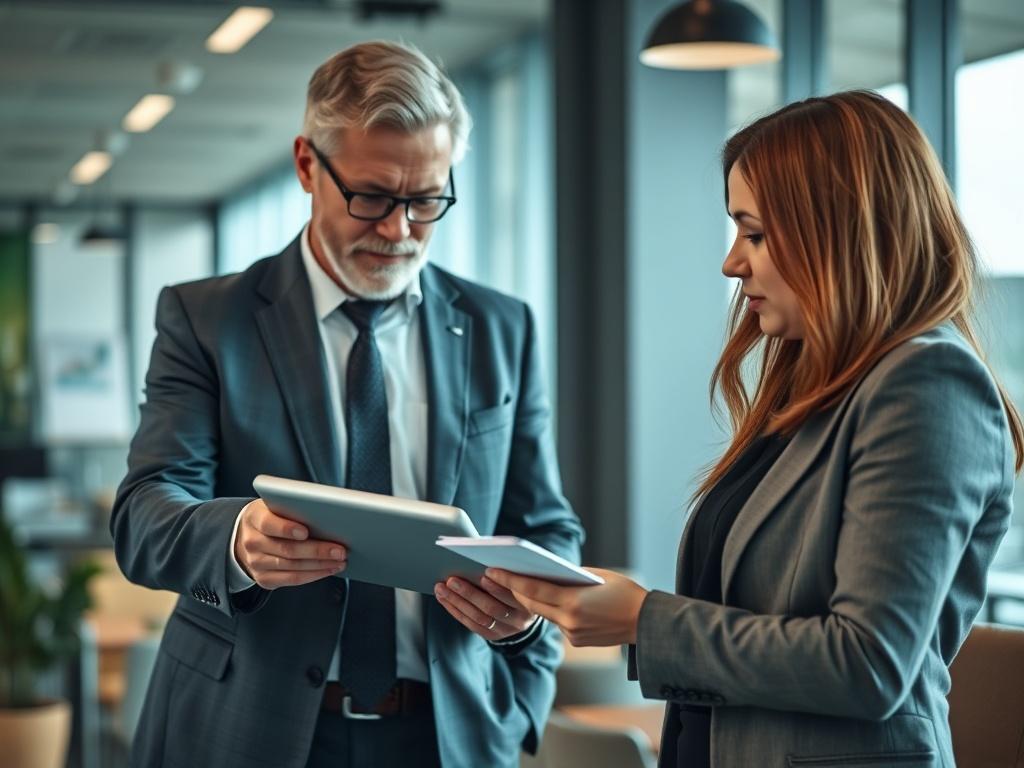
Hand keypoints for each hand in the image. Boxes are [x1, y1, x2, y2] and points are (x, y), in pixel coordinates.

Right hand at [234, 499, 346, 588]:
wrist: (247, 536)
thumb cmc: (271, 516)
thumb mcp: (275, 505)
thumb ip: (293, 507)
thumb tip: (327, 514)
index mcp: (254, 518)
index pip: (268, 524)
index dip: (286, 528)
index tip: (305, 532)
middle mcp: (252, 542)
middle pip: (287, 549)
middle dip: (317, 551)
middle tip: (340, 550)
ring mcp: (256, 563)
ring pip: (293, 567)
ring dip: (321, 565)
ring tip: (340, 560)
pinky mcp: (264, 578)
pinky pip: (292, 579)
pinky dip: (314, 575)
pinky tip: (329, 569)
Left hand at [434, 574, 537, 640]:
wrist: (526, 608)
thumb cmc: (520, 582)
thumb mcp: (522, 576)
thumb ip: (511, 570)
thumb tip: (483, 558)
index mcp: (531, 602)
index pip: (514, 595)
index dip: (499, 585)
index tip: (484, 572)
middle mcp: (520, 619)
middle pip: (492, 607)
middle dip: (469, 593)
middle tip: (452, 580)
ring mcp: (506, 630)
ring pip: (479, 617)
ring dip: (457, 602)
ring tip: (442, 588)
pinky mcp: (494, 635)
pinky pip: (472, 624)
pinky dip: (456, 611)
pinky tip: (444, 599)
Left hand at [485, 567, 648, 646]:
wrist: (646, 623)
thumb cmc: (626, 593)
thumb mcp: (598, 576)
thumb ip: (571, 575)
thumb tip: (548, 572)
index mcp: (573, 602)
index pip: (533, 589)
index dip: (510, 580)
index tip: (493, 571)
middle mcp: (569, 621)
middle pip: (532, 603)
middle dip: (513, 590)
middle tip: (494, 576)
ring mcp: (572, 634)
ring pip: (544, 613)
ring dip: (531, 600)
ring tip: (514, 584)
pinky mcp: (577, 641)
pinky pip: (557, 622)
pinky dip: (551, 610)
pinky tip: (545, 600)